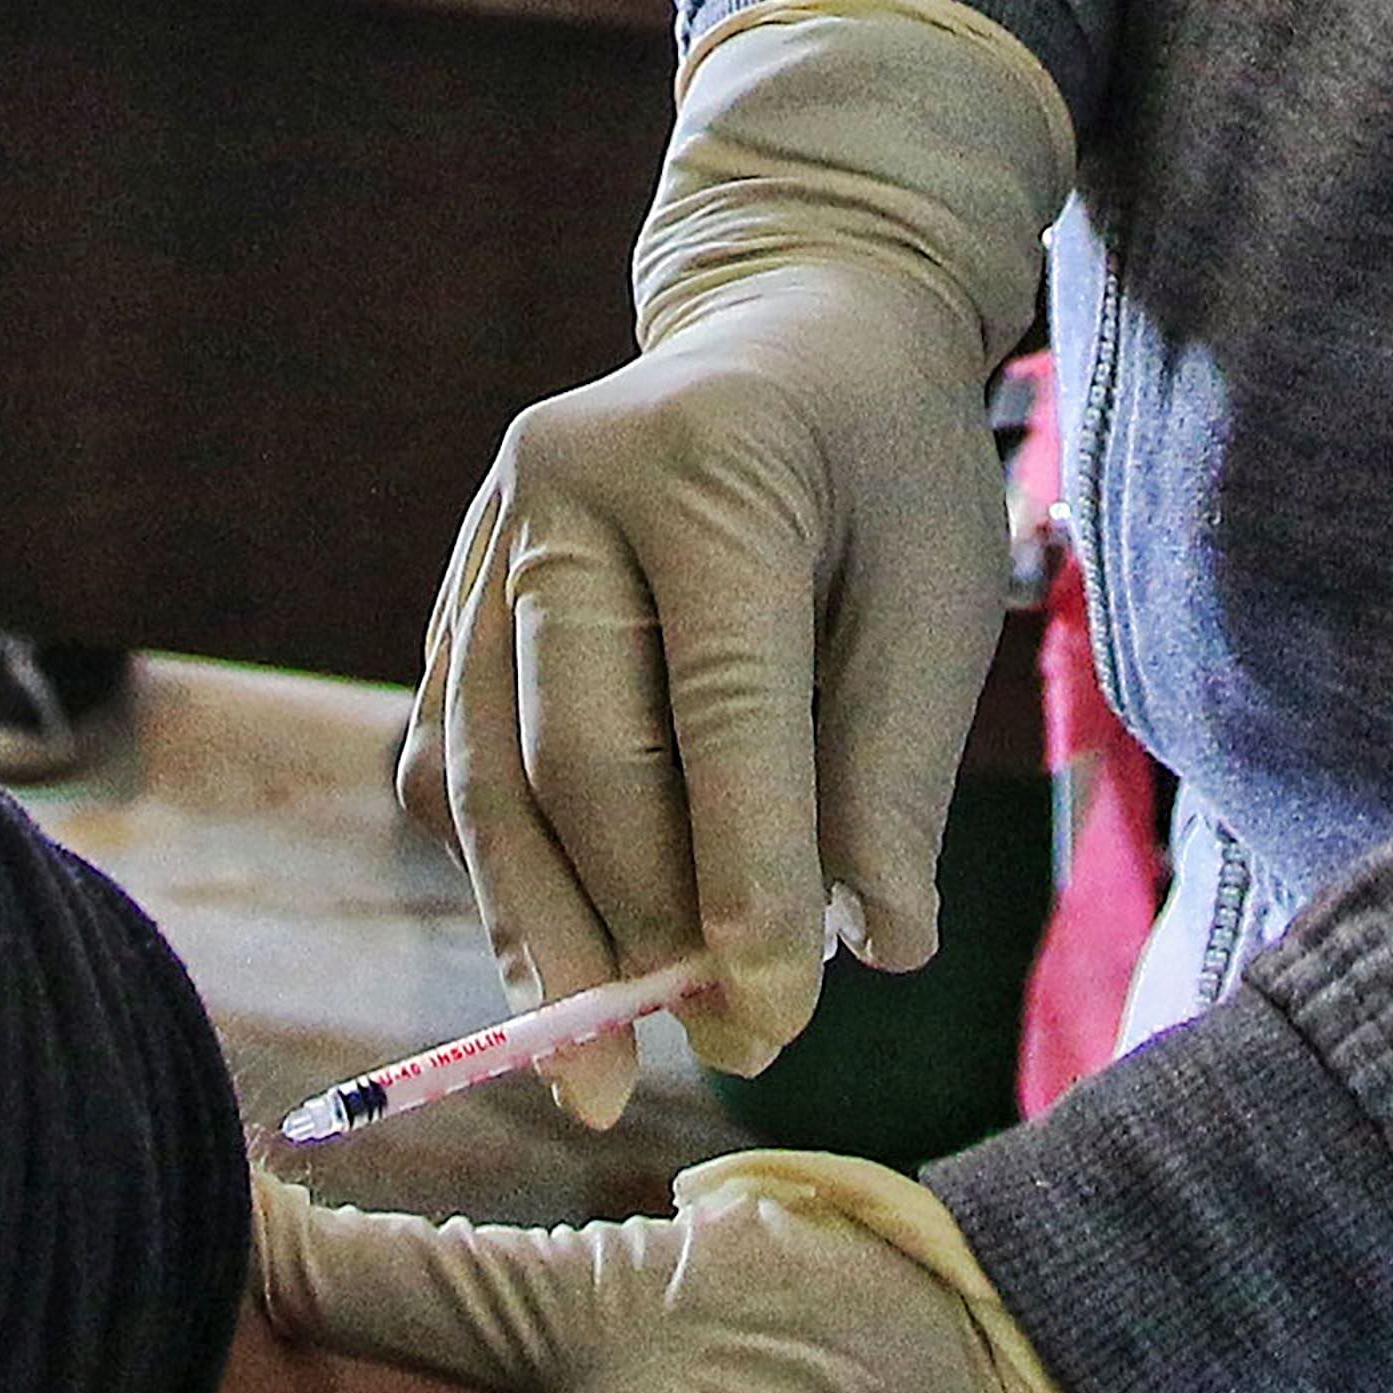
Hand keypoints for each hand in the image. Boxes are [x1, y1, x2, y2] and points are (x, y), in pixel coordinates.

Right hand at [407, 0, 1074, 1110]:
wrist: (787, 324)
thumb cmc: (885, 470)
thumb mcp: (939, 596)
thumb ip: (894, 769)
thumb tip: (870, 946)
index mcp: (710, 459)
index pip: (718, 701)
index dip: (744, 870)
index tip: (777, 1009)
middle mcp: (562, 485)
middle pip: (577, 751)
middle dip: (638, 924)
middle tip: (715, 1048)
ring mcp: (485, 536)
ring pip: (489, 775)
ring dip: (542, 935)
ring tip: (594, 1067)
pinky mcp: (453, 596)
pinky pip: (457, 765)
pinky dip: (500, 879)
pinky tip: (547, 975)